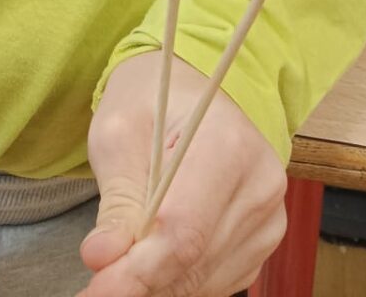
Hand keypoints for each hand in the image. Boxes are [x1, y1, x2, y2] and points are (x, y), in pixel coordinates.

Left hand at [83, 53, 287, 296]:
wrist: (193, 88)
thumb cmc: (152, 100)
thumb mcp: (119, 133)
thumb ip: (118, 200)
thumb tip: (103, 258)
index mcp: (227, 144)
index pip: (184, 233)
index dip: (137, 272)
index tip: (96, 291)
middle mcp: (261, 183)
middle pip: (195, 263)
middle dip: (140, 281)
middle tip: (97, 285)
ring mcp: (269, 214)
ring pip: (206, 279)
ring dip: (159, 282)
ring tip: (122, 262)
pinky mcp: (264, 237)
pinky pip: (219, 279)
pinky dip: (182, 279)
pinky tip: (157, 255)